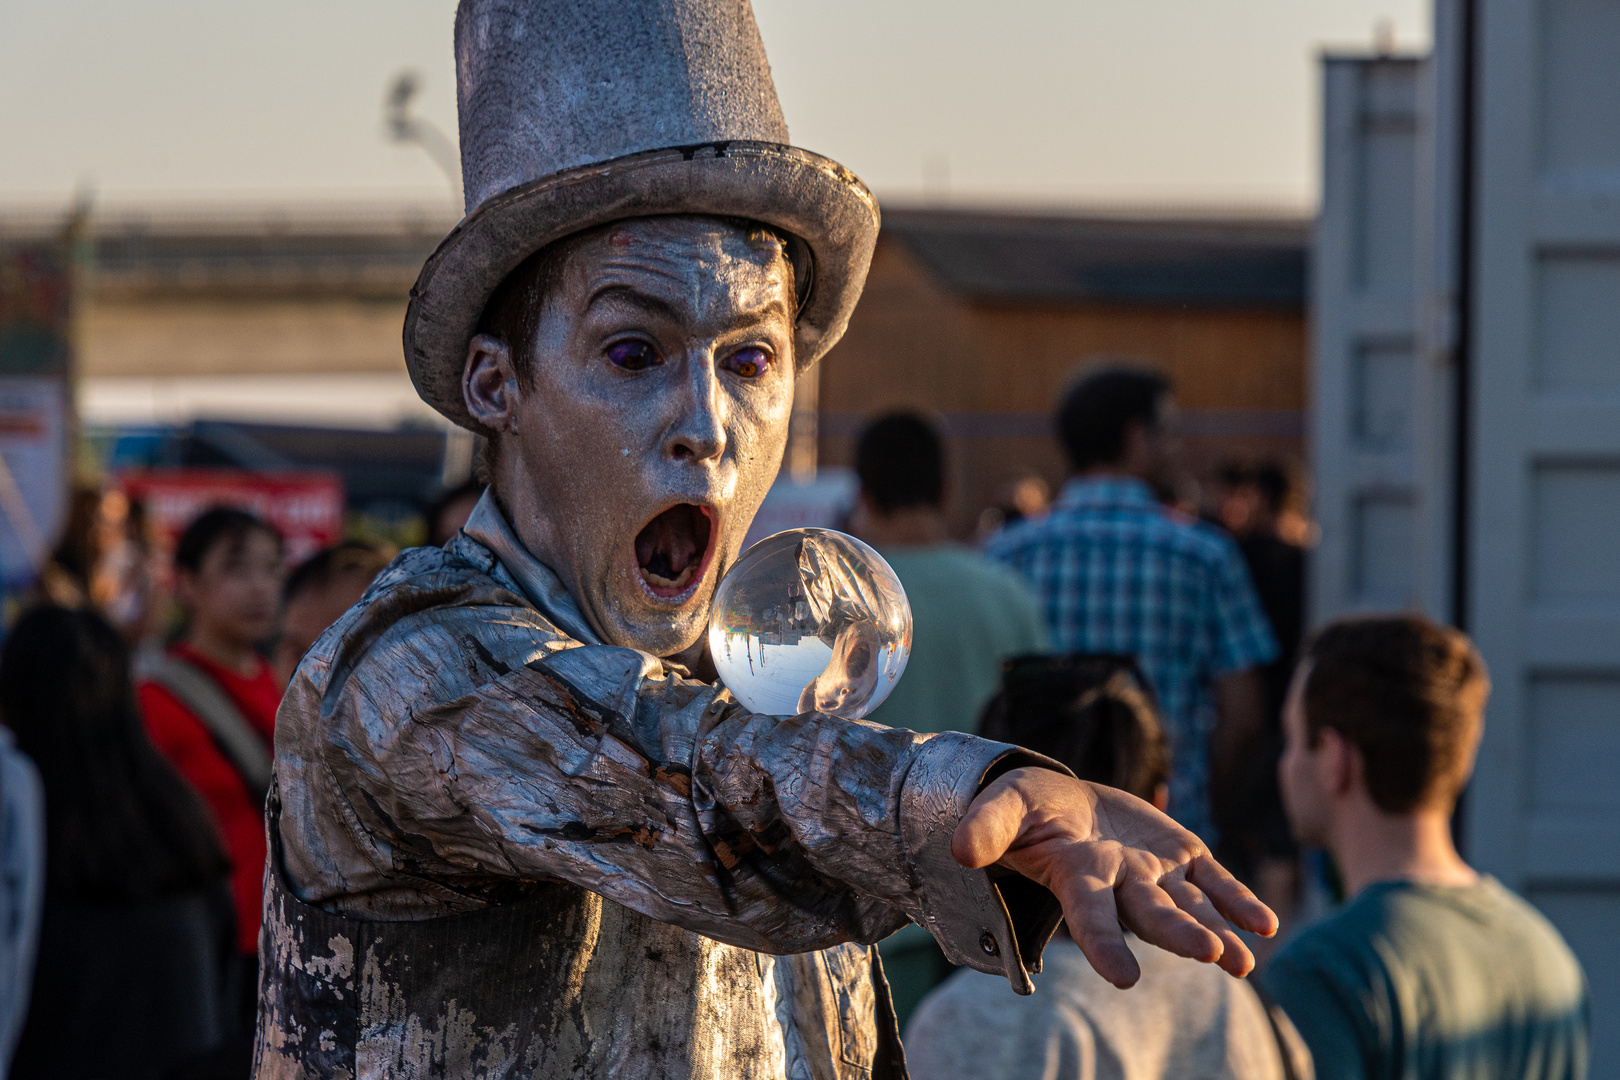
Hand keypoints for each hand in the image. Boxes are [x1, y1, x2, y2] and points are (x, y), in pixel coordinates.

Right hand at [952, 767, 1276, 988]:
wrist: (1063, 803)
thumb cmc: (1025, 811)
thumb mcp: (1003, 807)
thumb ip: (987, 828)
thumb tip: (961, 850)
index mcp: (1077, 876)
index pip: (1090, 914)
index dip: (1104, 944)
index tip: (1123, 977)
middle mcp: (1121, 883)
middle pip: (1151, 915)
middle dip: (1178, 935)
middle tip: (1209, 956)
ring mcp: (1155, 873)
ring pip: (1189, 907)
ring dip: (1218, 933)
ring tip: (1243, 963)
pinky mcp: (1182, 857)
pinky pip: (1215, 883)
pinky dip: (1238, 903)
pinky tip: (1263, 926)